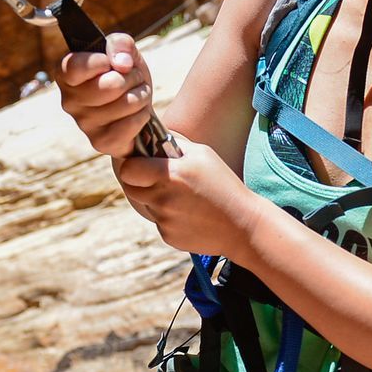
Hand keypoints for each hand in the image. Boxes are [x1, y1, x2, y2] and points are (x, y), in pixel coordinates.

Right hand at [57, 32, 154, 157]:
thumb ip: (119, 44)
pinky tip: (137, 113)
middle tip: (132, 79)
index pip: (75, 66)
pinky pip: (132, 124)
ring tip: (137, 94)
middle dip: (131, 78)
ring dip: (141, 95)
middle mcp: (69, 101)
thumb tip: (121, 63)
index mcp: (66, 75)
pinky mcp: (100, 143)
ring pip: (126, 103)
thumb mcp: (123, 51)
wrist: (137, 106)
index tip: (109, 61)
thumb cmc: (124, 76)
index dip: (99, 62)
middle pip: (111, 85)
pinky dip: (142, 115)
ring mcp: (84, 125)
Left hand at [115, 133, 264, 258]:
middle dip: (140, 182)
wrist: (243, 225)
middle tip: (158, 179)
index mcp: (170, 174)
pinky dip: (170, 217)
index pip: (128, 170)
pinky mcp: (168, 236)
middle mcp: (163, 198)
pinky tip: (191, 214)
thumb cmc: (224, 184)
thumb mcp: (203, 154)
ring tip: (185, 198)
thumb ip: (173, 143)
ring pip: (146, 206)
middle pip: (131, 188)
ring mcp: (165, 220)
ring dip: (157, 200)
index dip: (132, 166)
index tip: (141, 164)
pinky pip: (160, 222)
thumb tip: (149, 134)